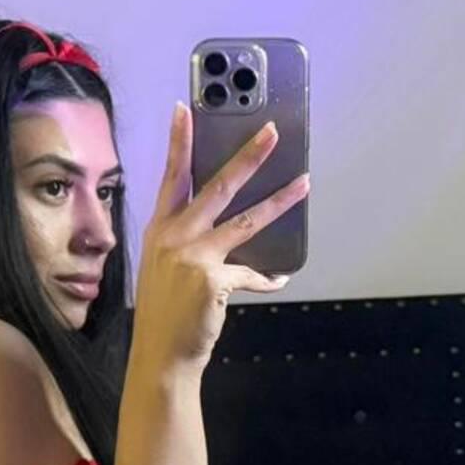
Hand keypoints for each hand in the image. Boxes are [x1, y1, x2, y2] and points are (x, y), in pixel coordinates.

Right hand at [131, 103, 309, 372]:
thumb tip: (223, 226)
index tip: (184, 109)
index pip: (172, 176)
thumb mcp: (164, 265)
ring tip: (304, 183)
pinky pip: (252, 272)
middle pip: (217, 186)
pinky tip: (278, 278)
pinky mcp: (213, 279)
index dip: (179, 142)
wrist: (160, 354)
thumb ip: (187, 240)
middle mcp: (174, 236)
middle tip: (271, 132)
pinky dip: (267, 276)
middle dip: (247, 157)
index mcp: (160, 228)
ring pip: (246, 220)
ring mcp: (194, 256)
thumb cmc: (165, 310)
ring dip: (279, 201)